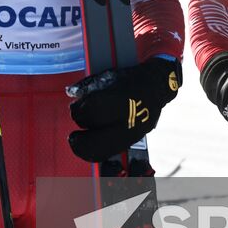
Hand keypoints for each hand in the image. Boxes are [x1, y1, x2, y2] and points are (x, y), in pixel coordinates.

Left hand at [66, 56, 181, 162]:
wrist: (157, 86)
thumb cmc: (130, 79)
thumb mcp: (108, 75)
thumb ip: (87, 85)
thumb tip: (70, 92)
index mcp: (118, 100)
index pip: (90, 112)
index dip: (78, 113)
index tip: (74, 109)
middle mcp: (126, 120)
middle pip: (95, 140)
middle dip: (79, 141)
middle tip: (72, 137)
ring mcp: (131, 133)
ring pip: (104, 152)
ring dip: (86, 150)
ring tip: (79, 143)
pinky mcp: (133, 140)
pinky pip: (112, 152)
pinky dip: (98, 152)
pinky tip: (91, 145)